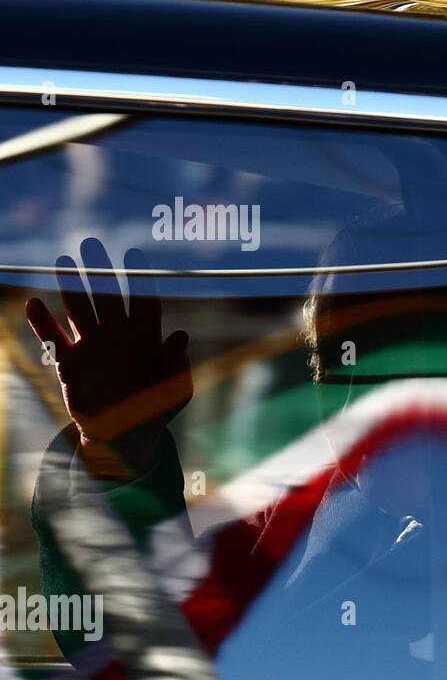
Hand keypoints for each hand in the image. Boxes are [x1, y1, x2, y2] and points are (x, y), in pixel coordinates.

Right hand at [25, 238, 192, 479]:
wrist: (126, 434)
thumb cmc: (156, 409)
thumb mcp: (175, 390)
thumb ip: (177, 364)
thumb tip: (181, 336)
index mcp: (144, 338)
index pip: (143, 302)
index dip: (139, 279)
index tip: (133, 254)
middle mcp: (117, 336)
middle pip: (107, 297)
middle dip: (99, 271)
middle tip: (90, 244)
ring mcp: (92, 347)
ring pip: (79, 311)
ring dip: (71, 288)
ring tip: (63, 262)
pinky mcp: (69, 363)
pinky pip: (53, 339)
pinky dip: (42, 322)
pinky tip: (32, 303)